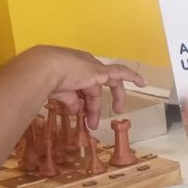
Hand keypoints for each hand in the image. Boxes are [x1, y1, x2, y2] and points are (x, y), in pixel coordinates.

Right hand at [22, 45, 146, 128]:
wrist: (44, 68)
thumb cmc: (44, 80)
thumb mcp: (58, 93)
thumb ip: (69, 100)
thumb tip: (77, 110)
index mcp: (71, 69)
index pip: (81, 86)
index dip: (81, 100)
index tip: (80, 111)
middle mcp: (83, 66)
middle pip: (93, 88)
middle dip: (92, 106)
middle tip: (93, 121)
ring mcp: (92, 68)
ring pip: (107, 84)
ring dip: (105, 103)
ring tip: (103, 119)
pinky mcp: (100, 71)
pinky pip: (120, 72)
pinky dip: (132, 76)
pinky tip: (143, 83)